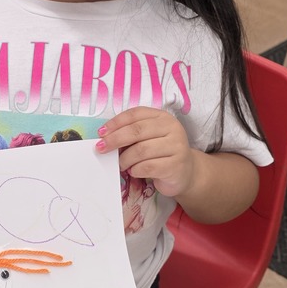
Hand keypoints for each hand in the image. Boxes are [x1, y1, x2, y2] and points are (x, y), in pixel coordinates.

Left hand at [95, 107, 260, 222]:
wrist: (185, 172)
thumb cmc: (161, 152)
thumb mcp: (148, 138)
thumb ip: (131, 134)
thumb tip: (105, 138)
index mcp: (162, 117)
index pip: (135, 115)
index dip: (116, 123)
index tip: (101, 133)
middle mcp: (172, 128)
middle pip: (137, 131)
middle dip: (115, 140)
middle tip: (101, 149)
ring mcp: (176, 146)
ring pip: (141, 151)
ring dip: (125, 159)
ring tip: (122, 164)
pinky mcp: (176, 165)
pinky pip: (148, 167)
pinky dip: (135, 170)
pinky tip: (134, 171)